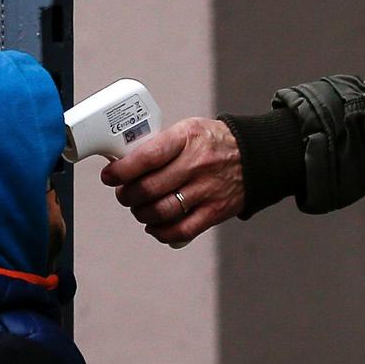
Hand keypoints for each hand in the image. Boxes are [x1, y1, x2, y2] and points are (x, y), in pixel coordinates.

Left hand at [101, 117, 244, 245]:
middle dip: (128, 195)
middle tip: (124, 194)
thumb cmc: (212, 143)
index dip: (122, 170)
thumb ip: (159, 146)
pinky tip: (154, 226)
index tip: (110, 176)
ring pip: (161, 211)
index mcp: (187, 138)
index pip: (147, 156)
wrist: (255, 156)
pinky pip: (180, 230)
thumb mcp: (187, 130)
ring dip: (141, 214)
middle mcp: (197, 164)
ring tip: (139, 208)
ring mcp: (207, 190)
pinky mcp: (214, 212)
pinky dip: (161, 232)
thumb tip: (123, 164)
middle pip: (149, 188)